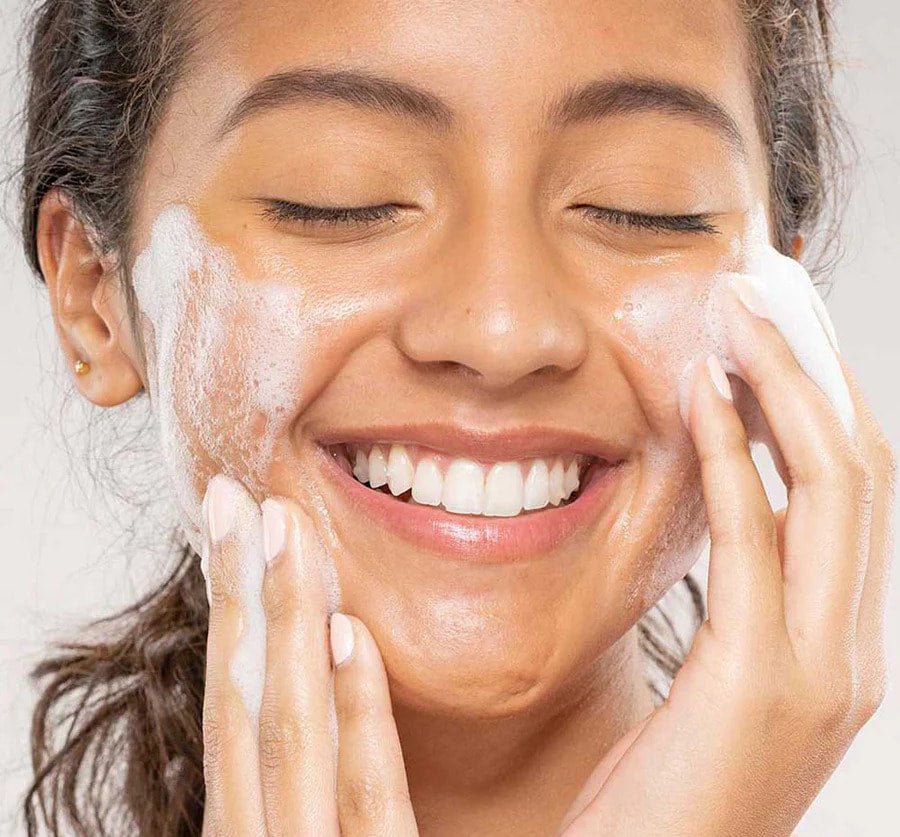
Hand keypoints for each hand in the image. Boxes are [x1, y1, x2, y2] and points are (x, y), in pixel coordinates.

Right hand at [200, 479, 417, 835]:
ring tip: (283, 527)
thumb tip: (327, 669)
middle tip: (236, 497)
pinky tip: (349, 633)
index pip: (233, 712)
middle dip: (238, 594)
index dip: (228, 616)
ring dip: (286, 621)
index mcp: (253, 829)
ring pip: (292, 733)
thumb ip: (323, 782)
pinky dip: (356, 712)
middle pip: (245, 704)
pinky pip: (372, 798)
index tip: (231, 535)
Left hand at [560, 289, 895, 835]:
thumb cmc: (662, 794)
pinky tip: (702, 392)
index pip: (850, 486)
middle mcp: (849, 647)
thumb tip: (729, 504)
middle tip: (766, 282)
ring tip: (740, 308)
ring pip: (834, 488)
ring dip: (786, 385)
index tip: (776, 318)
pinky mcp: (762, 687)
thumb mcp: (713, 685)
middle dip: (816, 365)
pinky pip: (757, 542)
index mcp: (835, 640)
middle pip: (860, 466)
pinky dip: (735, 454)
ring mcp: (820, 670)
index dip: (820, 391)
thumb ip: (737, 600)